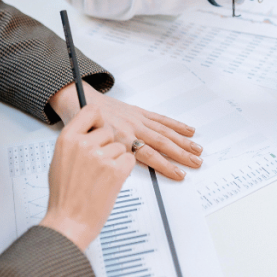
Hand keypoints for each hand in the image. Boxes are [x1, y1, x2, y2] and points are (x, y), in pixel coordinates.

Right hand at [39, 105, 134, 249]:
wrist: (69, 221)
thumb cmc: (64, 196)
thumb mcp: (59, 160)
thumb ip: (75, 143)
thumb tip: (88, 132)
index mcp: (68, 139)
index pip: (90, 111)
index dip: (98, 119)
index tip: (99, 127)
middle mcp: (84, 144)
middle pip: (109, 132)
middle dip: (107, 146)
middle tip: (97, 166)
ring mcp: (101, 156)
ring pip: (121, 147)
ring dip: (116, 161)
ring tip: (100, 178)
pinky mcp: (116, 170)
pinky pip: (130, 159)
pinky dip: (124, 170)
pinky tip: (110, 181)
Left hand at [48, 84, 201, 181]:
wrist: (78, 101)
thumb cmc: (81, 127)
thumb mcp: (91, 146)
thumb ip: (109, 158)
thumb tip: (124, 171)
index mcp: (120, 138)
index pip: (149, 155)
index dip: (166, 166)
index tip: (180, 175)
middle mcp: (131, 127)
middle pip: (162, 143)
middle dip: (181, 155)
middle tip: (197, 164)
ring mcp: (137, 119)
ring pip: (165, 132)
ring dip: (183, 141)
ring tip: (198, 150)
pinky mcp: (138, 112)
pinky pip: (160, 119)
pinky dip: (175, 125)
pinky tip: (189, 130)